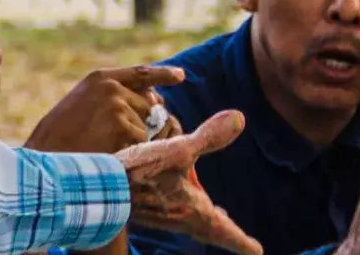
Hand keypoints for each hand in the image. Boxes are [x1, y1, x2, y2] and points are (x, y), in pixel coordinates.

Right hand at [25, 65, 183, 154]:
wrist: (47, 152)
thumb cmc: (62, 134)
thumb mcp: (85, 104)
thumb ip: (114, 97)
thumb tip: (154, 100)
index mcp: (101, 77)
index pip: (140, 73)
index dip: (163, 74)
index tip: (181, 75)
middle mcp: (112, 86)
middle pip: (149, 105)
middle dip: (145, 123)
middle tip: (119, 138)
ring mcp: (118, 104)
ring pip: (147, 126)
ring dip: (134, 139)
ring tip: (104, 145)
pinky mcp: (123, 125)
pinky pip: (142, 141)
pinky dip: (132, 151)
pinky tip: (109, 152)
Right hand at [119, 110, 261, 254]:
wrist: (102, 186)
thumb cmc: (143, 171)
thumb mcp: (179, 149)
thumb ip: (209, 136)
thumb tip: (239, 118)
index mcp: (194, 211)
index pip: (226, 232)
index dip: (243, 242)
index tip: (257, 250)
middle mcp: (181, 219)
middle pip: (210, 232)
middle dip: (227, 235)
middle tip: (243, 242)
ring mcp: (164, 217)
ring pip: (193, 225)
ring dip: (207, 223)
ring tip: (217, 217)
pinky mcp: (148, 211)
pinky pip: (177, 217)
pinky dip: (188, 213)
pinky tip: (182, 201)